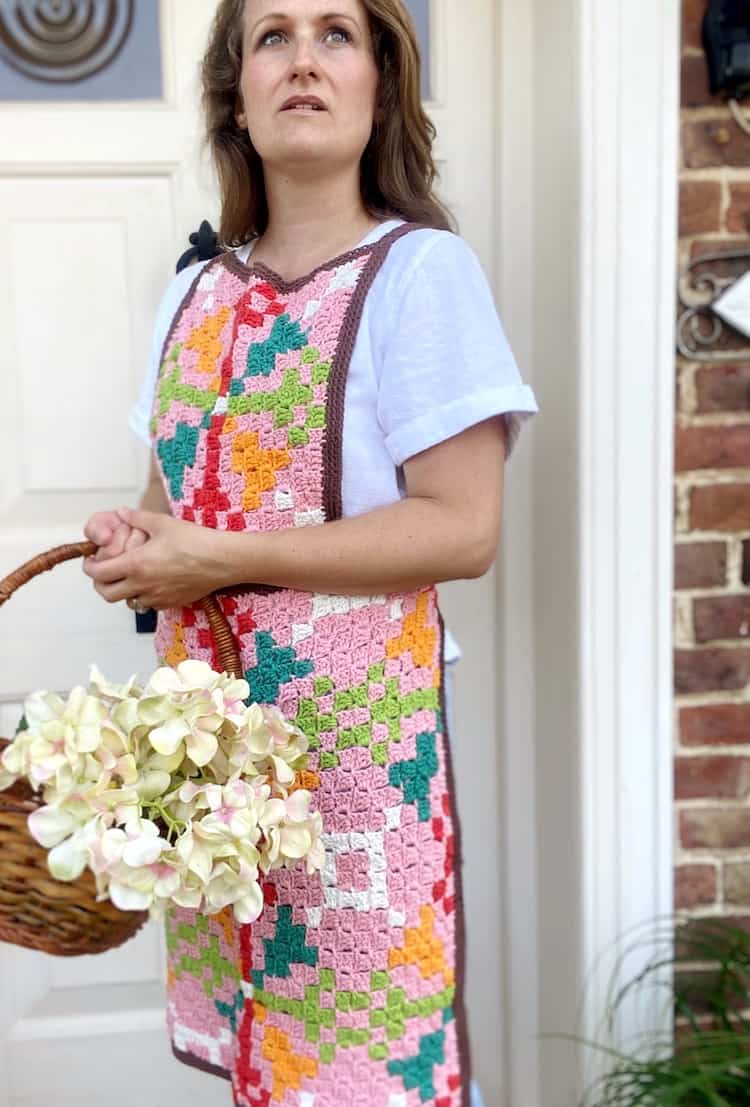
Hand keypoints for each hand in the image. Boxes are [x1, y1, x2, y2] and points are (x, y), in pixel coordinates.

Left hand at [82, 507, 235, 609]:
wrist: (222, 561)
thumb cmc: (194, 540)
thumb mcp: (163, 523)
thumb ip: (138, 518)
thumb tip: (122, 512)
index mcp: (136, 564)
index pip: (98, 573)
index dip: (90, 567)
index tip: (91, 561)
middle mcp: (142, 585)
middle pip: (107, 594)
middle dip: (100, 584)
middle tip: (104, 572)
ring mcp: (157, 597)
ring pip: (127, 601)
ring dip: (123, 591)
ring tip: (129, 577)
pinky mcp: (171, 604)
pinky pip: (148, 604)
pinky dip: (143, 596)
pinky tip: (152, 582)